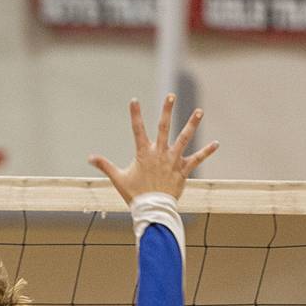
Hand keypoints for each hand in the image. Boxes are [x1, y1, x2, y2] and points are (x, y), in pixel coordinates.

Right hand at [89, 95, 217, 204]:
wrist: (153, 209)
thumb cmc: (134, 194)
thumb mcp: (118, 178)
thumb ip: (105, 165)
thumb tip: (89, 157)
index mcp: (143, 153)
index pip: (137, 130)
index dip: (135, 114)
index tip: (134, 100)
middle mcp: (159, 153)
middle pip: (163, 127)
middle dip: (166, 110)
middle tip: (170, 95)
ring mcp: (173, 160)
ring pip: (184, 138)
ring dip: (192, 124)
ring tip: (199, 111)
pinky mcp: (183, 170)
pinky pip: (197, 159)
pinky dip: (206, 151)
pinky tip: (216, 143)